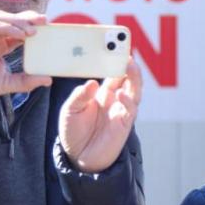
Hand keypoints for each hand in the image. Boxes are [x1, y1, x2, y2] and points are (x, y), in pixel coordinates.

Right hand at [0, 10, 50, 107]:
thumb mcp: (4, 84)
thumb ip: (25, 81)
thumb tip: (48, 79)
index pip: (17, 32)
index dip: (32, 28)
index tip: (48, 29)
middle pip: (11, 21)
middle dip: (28, 18)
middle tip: (45, 21)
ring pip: (1, 19)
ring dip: (18, 21)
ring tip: (34, 29)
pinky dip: (6, 27)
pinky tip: (20, 34)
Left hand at [59, 58, 142, 173]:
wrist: (78, 158)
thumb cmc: (73, 132)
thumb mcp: (70, 110)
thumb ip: (80, 96)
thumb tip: (92, 83)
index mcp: (102, 93)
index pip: (113, 73)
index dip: (116, 61)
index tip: (116, 46)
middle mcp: (114, 100)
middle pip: (127, 78)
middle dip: (128, 65)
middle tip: (126, 51)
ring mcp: (121, 111)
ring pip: (134, 90)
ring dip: (134, 77)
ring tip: (129, 65)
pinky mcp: (124, 124)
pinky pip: (130, 109)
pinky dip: (127, 100)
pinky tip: (120, 93)